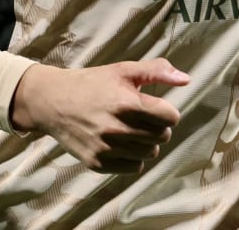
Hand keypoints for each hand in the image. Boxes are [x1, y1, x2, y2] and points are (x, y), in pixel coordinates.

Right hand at [10, 58, 188, 174]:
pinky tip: (122, 143)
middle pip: (162, 136)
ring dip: (147, 142)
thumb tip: (186, 80)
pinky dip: (133, 157)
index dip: (167, 111)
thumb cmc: (91, 84)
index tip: (156, 107)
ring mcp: (106, 148)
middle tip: (142, 117)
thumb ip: (157, 71)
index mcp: (126, 103)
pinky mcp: (98, 163)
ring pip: (150, 153)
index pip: (170, 117)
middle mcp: (116, 128)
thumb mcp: (123, 70)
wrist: (52, 102)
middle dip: (157, 126)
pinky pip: (134, 167)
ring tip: (132, 130)